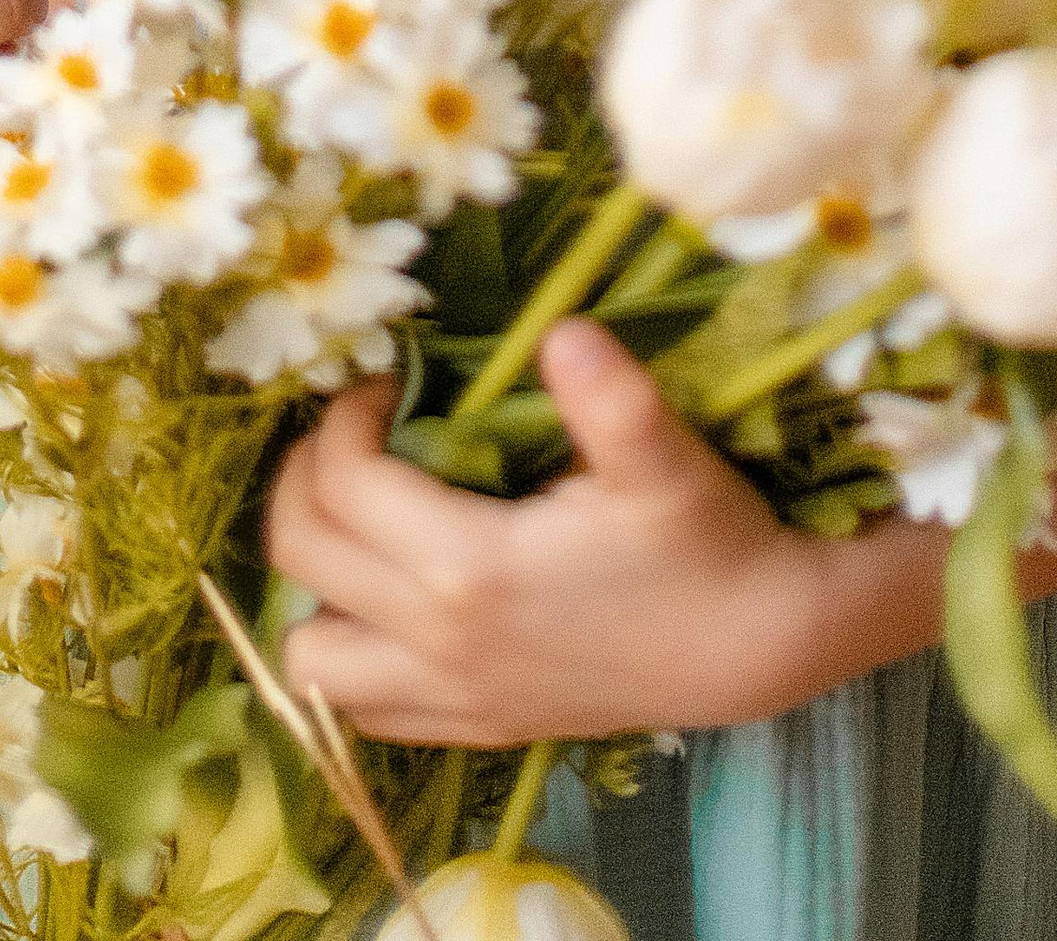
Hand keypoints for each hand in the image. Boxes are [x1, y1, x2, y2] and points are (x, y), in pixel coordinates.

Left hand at [267, 318, 948, 745]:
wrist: (755, 646)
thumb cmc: (706, 542)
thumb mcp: (665, 459)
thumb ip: (609, 394)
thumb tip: (561, 329)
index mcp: (467, 569)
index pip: (341, 483)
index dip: (345, 415)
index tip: (391, 379)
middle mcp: (438, 644)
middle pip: (301, 556)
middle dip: (303, 477)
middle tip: (353, 430)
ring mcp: (453, 697)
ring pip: (308, 658)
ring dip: (312, 582)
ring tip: (356, 519)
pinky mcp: (476, 726)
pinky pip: (359, 712)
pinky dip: (349, 655)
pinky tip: (387, 602)